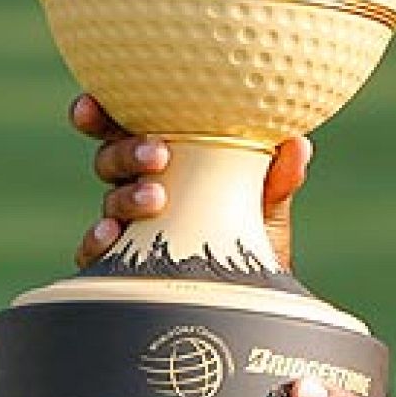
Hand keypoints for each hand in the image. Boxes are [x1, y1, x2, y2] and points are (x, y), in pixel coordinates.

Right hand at [69, 93, 312, 268]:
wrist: (251, 297)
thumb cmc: (253, 237)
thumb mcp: (269, 206)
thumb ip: (279, 178)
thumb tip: (298, 144)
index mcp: (171, 160)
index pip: (130, 127)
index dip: (105, 112)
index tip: (97, 99)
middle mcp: (142, 187)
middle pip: (113, 158)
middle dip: (128, 151)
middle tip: (158, 155)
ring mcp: (128, 226)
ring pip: (109, 199)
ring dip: (127, 194)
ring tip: (155, 198)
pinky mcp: (120, 265)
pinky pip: (97, 250)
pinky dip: (99, 238)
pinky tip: (112, 233)